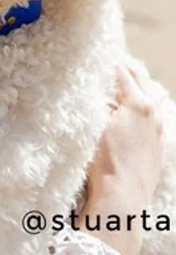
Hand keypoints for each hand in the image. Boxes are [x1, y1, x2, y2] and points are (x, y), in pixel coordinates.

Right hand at [80, 63, 163, 254]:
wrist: (121, 199)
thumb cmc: (104, 161)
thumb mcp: (95, 124)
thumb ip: (98, 101)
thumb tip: (96, 89)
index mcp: (138, 104)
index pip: (123, 74)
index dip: (111, 63)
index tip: (101, 55)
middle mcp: (153, 115)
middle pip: (141, 83)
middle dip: (127, 71)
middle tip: (115, 63)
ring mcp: (158, 133)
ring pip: (150, 102)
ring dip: (136, 90)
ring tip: (124, 85)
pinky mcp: (158, 150)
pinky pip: (152, 121)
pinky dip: (142, 110)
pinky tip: (133, 114)